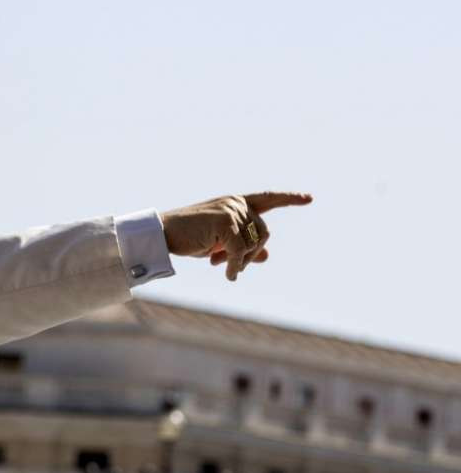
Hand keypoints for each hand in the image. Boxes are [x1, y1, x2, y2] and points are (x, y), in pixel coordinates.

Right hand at [160, 192, 312, 281]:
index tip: (309, 198)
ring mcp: (232, 210)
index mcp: (235, 202)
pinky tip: (227, 275)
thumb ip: (244, 247)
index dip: (288, 198)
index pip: (267, 198)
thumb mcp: (220, 243)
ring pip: (255, 243)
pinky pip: (240, 251)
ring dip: (241, 261)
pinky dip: (234, 266)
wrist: (163, 233)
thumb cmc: (191, 237)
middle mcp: (236, 202)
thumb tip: (266, 257)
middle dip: (252, 253)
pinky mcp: (226, 222)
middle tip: (230, 265)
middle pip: (264, 232)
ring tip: (221, 265)